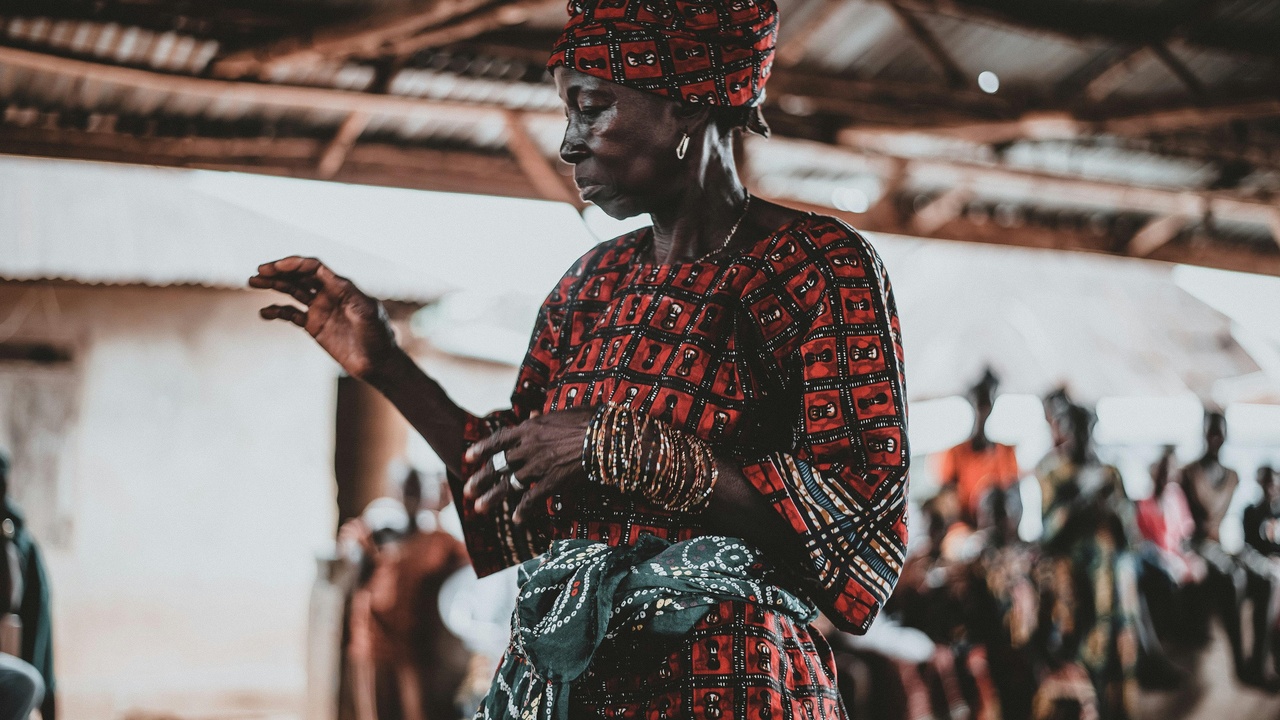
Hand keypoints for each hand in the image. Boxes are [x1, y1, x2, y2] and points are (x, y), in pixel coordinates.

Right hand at [250, 257, 398, 380]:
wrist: (379, 362)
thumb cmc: (378, 335)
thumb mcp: (367, 313)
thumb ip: (350, 295)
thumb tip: (334, 280)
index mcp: (341, 287)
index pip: (314, 268)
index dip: (295, 264)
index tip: (276, 267)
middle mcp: (329, 294)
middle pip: (299, 277)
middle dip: (279, 272)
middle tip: (258, 272)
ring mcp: (320, 309)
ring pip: (292, 292)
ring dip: (273, 285)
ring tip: (252, 282)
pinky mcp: (315, 326)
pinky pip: (291, 314)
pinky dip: (277, 311)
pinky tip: (264, 313)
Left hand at [463, 409, 591, 525]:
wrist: (605, 436)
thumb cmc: (589, 420)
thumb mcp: (561, 413)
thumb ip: (543, 417)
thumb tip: (533, 412)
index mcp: (530, 428)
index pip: (498, 439)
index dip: (482, 449)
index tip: (468, 458)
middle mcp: (529, 447)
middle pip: (498, 464)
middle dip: (481, 478)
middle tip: (468, 490)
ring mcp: (538, 465)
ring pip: (509, 484)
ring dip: (493, 497)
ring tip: (479, 508)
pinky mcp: (552, 481)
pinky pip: (532, 498)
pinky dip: (523, 510)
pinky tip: (515, 519)